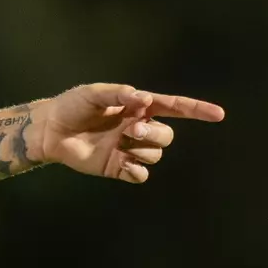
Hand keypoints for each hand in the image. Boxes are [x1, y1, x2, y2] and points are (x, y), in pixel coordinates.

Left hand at [32, 83, 224, 182]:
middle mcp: (137, 128)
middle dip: (153, 133)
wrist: (50, 130)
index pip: (174, 107)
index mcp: (137, 108)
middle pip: (166, 136)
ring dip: (142, 149)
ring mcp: (128, 148)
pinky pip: (140, 174)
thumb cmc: (71, 106)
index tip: (218, 115)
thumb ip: (119, 95)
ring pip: (155, 155)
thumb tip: (143, 100)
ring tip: (119, 142)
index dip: (196, 110)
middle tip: (130, 129)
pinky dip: (136, 171)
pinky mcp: (117, 166)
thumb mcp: (93, 93)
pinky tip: (123, 163)